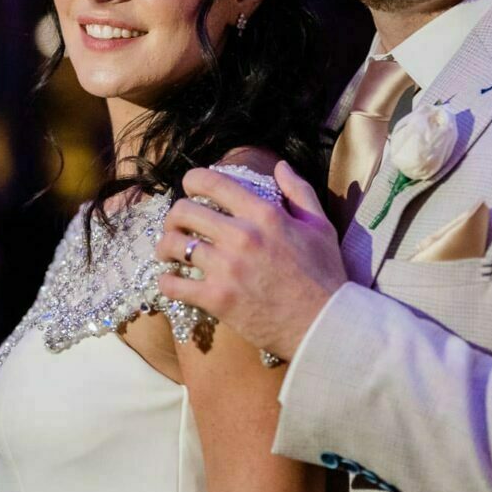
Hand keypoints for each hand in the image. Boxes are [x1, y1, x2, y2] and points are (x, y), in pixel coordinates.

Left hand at [155, 160, 348, 360]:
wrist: (324, 325)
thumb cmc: (325, 275)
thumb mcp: (320, 226)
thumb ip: (299, 191)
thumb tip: (280, 166)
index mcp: (263, 214)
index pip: (211, 183)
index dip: (191, 180)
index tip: (189, 188)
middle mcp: (241, 236)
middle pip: (183, 211)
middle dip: (175, 216)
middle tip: (178, 226)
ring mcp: (226, 268)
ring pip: (173, 245)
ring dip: (166, 246)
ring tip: (170, 252)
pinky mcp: (216, 298)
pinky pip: (173, 284)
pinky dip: (166, 281)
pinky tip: (172, 281)